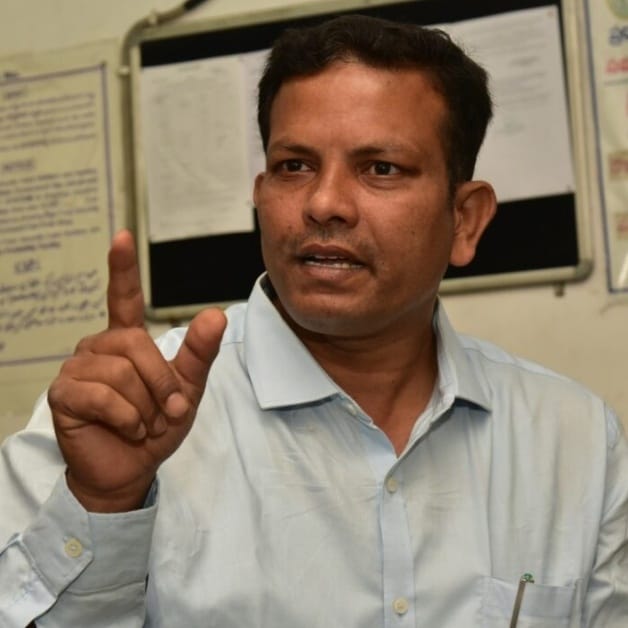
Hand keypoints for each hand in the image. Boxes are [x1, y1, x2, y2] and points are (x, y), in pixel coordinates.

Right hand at [47, 229, 225, 511]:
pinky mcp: (64, 394)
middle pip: (136, 344)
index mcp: (127, 341)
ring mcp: (77, 368)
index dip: (123, 268)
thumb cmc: (158, 425)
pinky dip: (127, 418)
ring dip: (146, 406)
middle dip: (162, 382)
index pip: (123, 298)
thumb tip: (216, 313)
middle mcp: (99, 347)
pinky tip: (128, 430)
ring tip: (145, 423)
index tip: (123, 236)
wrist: (133, 468)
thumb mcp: (188, 389)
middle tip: (169, 411)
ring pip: (121, 372)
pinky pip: (103, 396)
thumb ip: (199, 352)